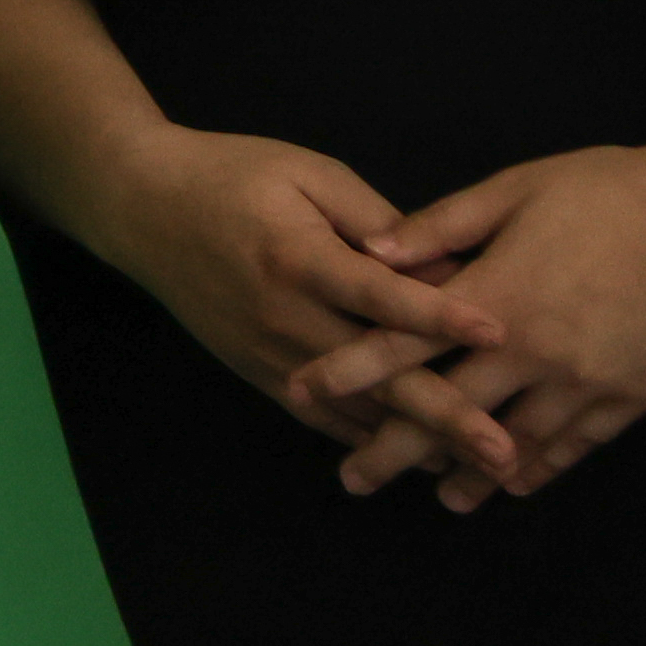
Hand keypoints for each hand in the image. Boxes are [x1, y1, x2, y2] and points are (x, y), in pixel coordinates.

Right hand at [67, 122, 498, 445]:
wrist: (140, 206)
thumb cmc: (229, 176)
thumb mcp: (305, 172)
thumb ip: (373, 218)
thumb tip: (439, 267)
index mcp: (297, 257)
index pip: (377, 294)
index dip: (438, 314)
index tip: (498, 332)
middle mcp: (284, 316)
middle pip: (375, 375)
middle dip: (446, 415)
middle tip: (505, 452)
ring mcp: (270, 353)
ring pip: (355, 409)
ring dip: (420, 443)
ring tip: (480, 473)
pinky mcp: (260, 372)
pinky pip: (324, 417)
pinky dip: (373, 438)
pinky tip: (421, 459)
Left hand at [299, 143, 645, 510]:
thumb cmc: (606, 192)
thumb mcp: (515, 190)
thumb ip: (441, 226)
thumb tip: (373, 250)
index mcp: (497, 297)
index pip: (406, 343)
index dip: (351, 370)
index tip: (304, 391)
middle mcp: (536, 353)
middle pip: (450, 411)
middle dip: (396, 448)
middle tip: (352, 479)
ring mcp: (585, 383)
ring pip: (512, 443)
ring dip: (469, 473)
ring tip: (434, 498)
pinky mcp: (629, 399)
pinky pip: (573, 446)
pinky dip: (537, 468)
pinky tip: (511, 485)